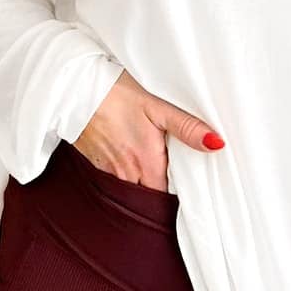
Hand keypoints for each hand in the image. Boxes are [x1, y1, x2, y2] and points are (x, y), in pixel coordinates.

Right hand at [73, 69, 223, 189]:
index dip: (178, 202)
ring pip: (132, 192)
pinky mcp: (96, 164)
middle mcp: (127, 174)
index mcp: (147, 163)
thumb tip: (216, 145)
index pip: (166, 198)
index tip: (190, 198)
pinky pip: (116, 182)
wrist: (74, 88)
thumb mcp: (157, 107)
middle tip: (176, 193)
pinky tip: (134, 165)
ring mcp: (109, 172)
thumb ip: (187, 128)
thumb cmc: (117, 95)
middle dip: (160, 202)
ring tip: (159, 180)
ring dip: (144, 189)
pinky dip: (128, 179)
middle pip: (148, 199)